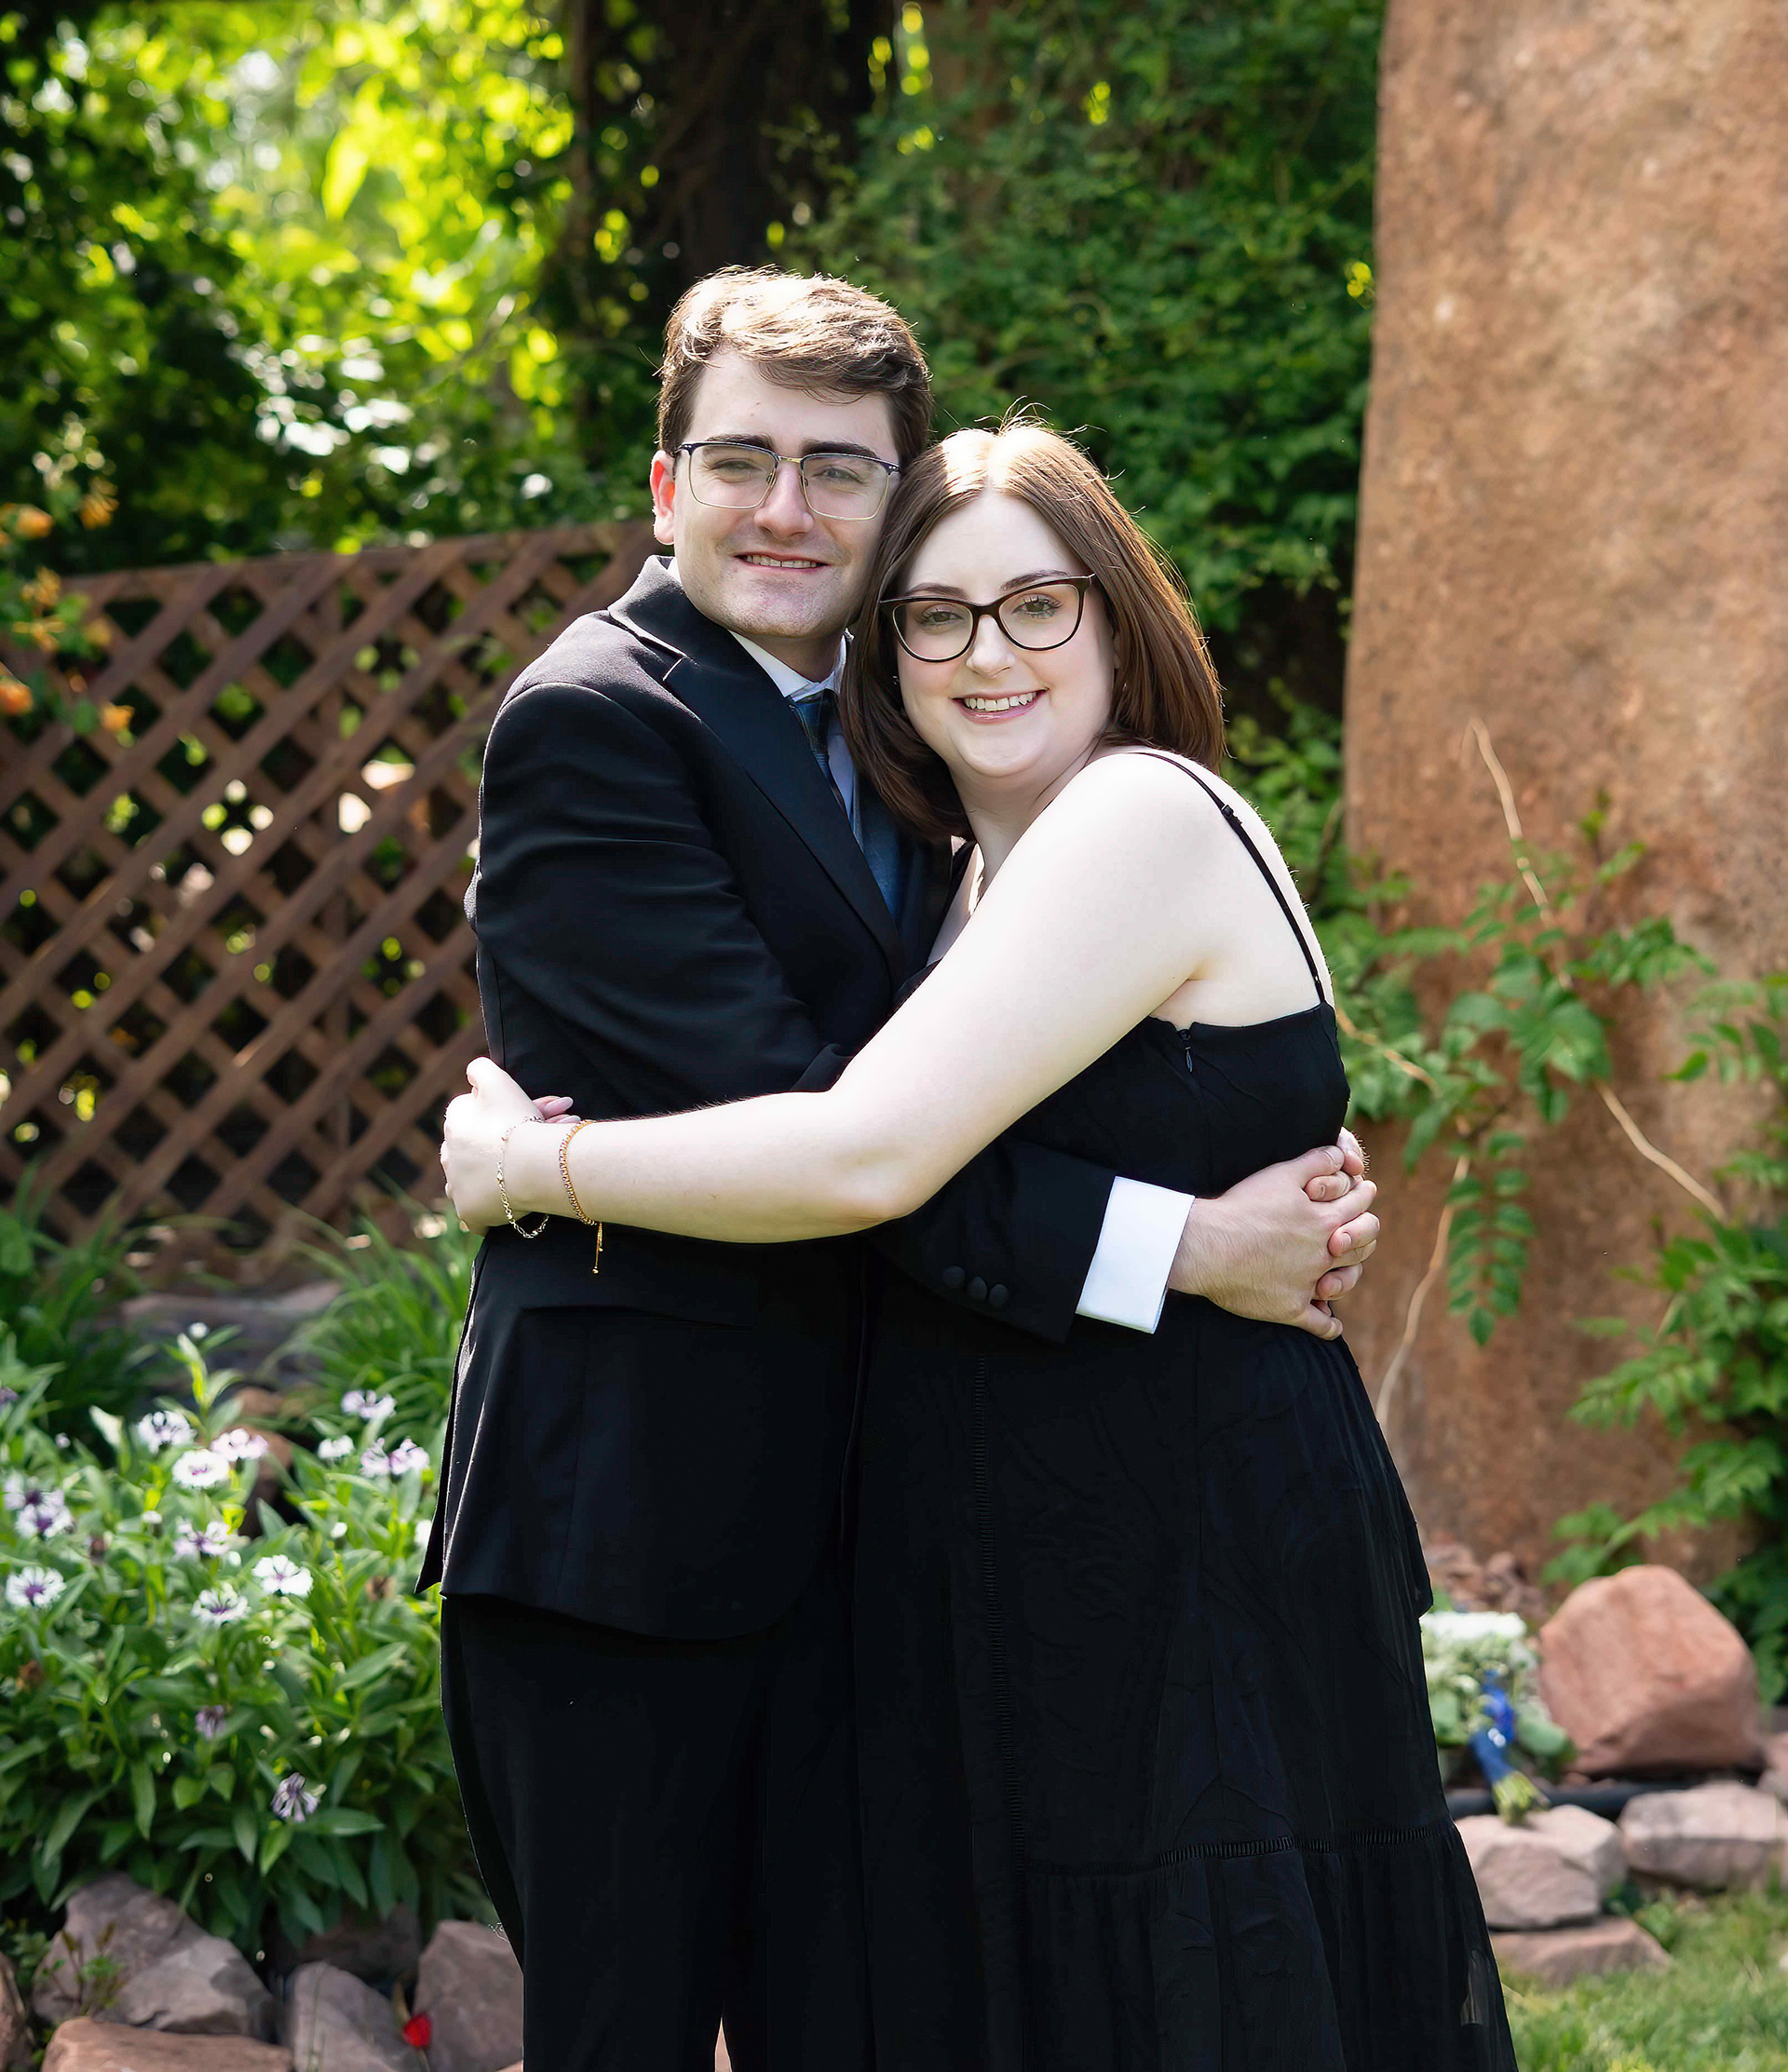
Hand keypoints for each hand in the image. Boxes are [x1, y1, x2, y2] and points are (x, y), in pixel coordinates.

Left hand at [440, 1059, 571, 1232]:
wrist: (532, 1164)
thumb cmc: (516, 1121)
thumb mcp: (498, 1080)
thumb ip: (481, 1068)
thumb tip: (471, 1072)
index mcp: (454, 1122)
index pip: (472, 1114)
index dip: (500, 1114)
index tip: (526, 1117)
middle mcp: (448, 1154)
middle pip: (471, 1148)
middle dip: (494, 1145)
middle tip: (529, 1144)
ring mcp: (457, 1186)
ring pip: (466, 1180)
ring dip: (484, 1176)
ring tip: (513, 1173)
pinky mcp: (468, 1211)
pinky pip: (473, 1212)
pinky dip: (485, 1208)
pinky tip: (499, 1204)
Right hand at [1168, 1144, 1378, 1339]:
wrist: (1208, 1246)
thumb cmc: (1243, 1207)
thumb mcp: (1281, 1174)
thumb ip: (1315, 1161)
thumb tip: (1338, 1154)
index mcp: (1326, 1221)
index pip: (1359, 1205)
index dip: (1364, 1195)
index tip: (1366, 1191)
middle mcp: (1324, 1254)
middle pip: (1363, 1245)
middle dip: (1366, 1232)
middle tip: (1363, 1228)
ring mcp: (1308, 1284)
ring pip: (1346, 1282)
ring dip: (1351, 1275)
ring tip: (1347, 1270)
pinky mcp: (1289, 1309)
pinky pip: (1319, 1324)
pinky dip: (1328, 1325)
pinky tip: (1330, 1321)